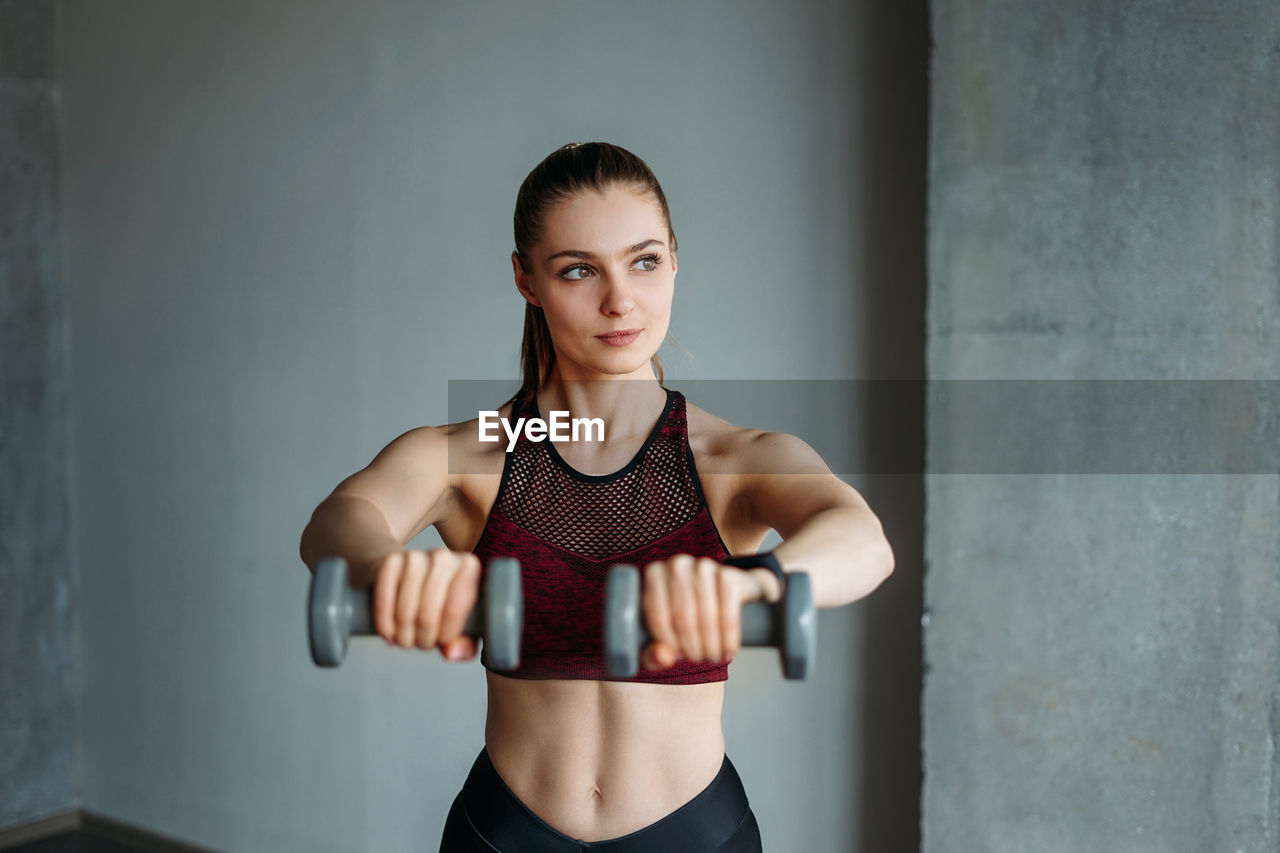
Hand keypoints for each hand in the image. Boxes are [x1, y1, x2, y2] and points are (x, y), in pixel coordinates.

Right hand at [369, 549, 480, 661]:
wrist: (407, 574)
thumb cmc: (440, 601)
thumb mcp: (461, 623)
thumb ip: (465, 643)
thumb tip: (451, 652)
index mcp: (468, 567)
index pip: (455, 611)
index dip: (445, 636)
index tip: (442, 641)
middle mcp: (443, 557)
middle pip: (428, 615)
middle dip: (423, 640)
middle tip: (422, 643)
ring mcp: (415, 557)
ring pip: (405, 613)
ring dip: (403, 636)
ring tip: (407, 639)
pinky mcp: (389, 562)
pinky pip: (383, 603)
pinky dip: (384, 625)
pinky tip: (389, 632)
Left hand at [639, 555, 777, 670]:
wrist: (728, 594)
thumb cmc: (688, 617)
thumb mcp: (665, 637)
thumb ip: (654, 653)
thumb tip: (663, 658)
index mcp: (654, 574)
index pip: (657, 615)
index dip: (668, 643)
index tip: (678, 657)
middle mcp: (677, 565)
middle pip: (683, 618)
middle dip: (692, 648)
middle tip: (698, 660)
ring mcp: (704, 567)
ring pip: (706, 617)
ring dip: (711, 646)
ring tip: (713, 657)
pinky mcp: (728, 575)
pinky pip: (728, 613)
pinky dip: (729, 637)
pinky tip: (729, 650)